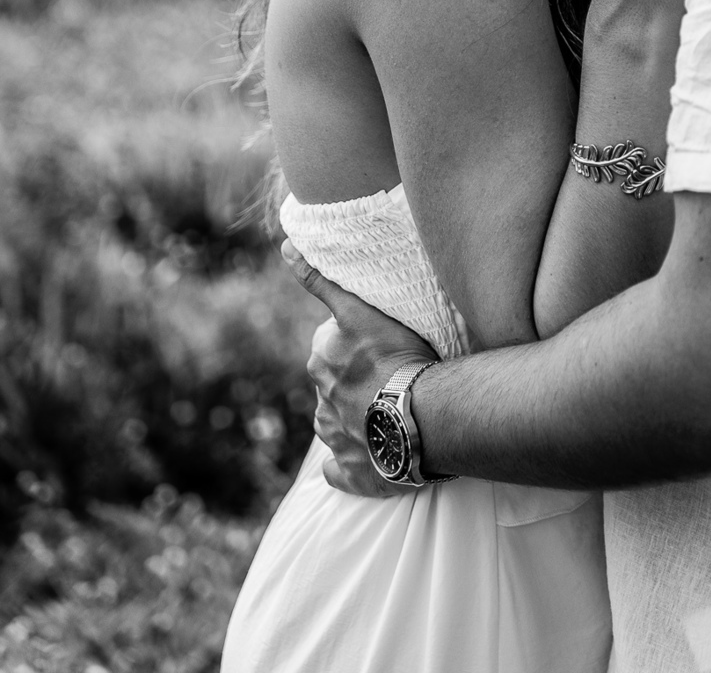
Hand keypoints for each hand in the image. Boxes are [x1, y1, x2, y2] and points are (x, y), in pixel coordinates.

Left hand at [282, 240, 436, 497]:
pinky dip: (351, 463)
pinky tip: (370, 457)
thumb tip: (283, 244)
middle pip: (334, 383)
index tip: (378, 347)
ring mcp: (334, 436)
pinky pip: (340, 468)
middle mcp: (322, 398)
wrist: (422, 418)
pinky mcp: (348, 470)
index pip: (330, 345)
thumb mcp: (360, 310)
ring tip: (391, 412)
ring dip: (356, 417)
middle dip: (354, 380)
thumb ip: (320, 280)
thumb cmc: (400, 357)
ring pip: (336, 422)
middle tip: (391, 375)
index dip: (355, 344)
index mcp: (323, 361)